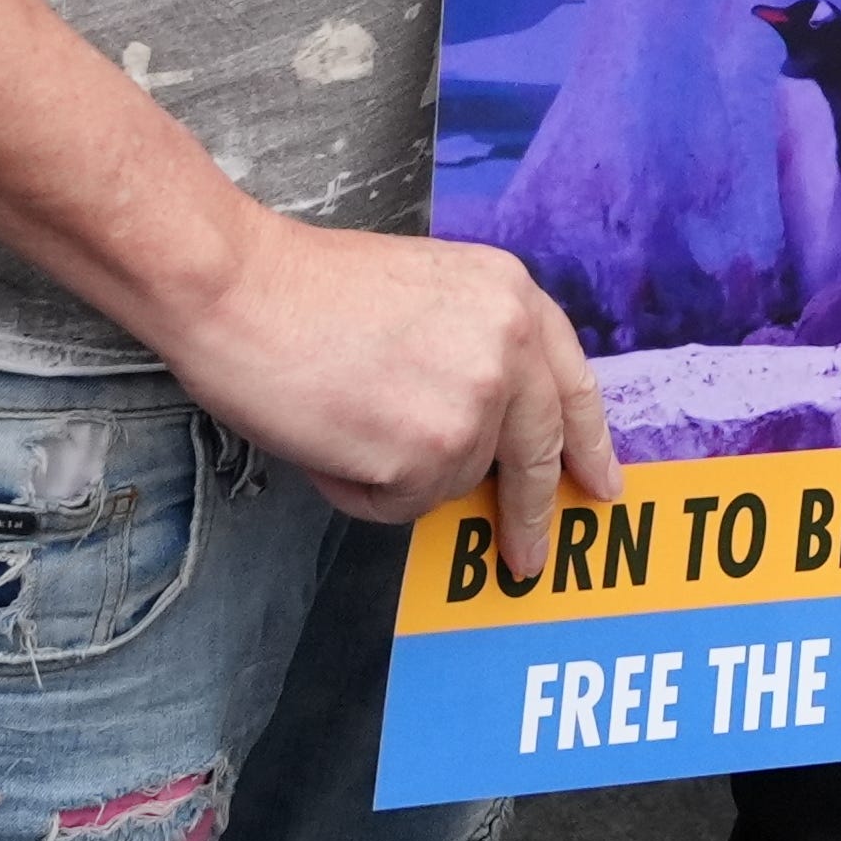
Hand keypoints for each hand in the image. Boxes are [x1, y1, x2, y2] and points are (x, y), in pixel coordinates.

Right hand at [168, 212, 620, 568]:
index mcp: (513, 296)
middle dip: (530, 510)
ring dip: (396, 470)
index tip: (603, 483)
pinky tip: (327, 434)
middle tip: (528, 555)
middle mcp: (509, 349)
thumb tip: (491, 428)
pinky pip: (398, 504)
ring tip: (342, 412)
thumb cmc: (307, 287)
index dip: (587, 442)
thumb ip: (477, 346)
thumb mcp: (430, 288)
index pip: (570, 385)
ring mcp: (472, 405)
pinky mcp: (424, 455)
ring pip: (450, 480)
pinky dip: (358, 487)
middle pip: (536, 452)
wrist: (238, 286)